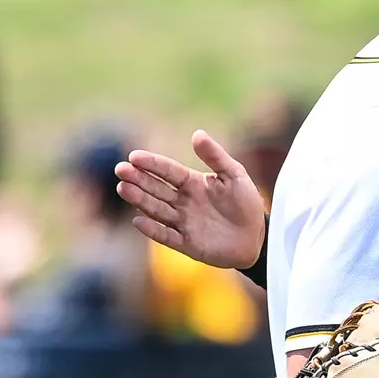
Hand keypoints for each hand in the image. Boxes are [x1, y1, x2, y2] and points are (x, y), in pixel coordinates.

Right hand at [114, 130, 265, 269]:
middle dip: (138, 179)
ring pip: (157, 209)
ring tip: (124, 188)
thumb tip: (197, 134)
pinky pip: (167, 236)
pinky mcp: (187, 243)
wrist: (257, 237)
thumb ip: (216, 156)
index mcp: (192, 183)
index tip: (134, 156)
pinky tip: (138, 220)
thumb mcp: (235, 175)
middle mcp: (183, 202)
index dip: (152, 163)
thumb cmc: (246, 203)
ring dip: (140, 199)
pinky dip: (153, 229)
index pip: (168, 171)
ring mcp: (183, 223)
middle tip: (120, 169)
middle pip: (156, 188)